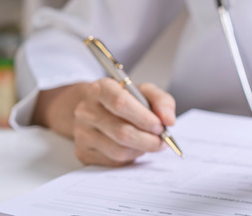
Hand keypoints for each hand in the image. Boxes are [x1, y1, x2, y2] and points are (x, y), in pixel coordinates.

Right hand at [34, 79, 176, 165]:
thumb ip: (162, 101)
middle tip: (162, 139)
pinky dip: (131, 157)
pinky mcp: (83, 152)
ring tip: (149, 142)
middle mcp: (86, 110)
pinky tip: (135, 147)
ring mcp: (82, 133)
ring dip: (142, 149)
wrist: (95, 109)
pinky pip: (113, 161)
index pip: (121, 103)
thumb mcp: (144, 91)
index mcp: (101, 89)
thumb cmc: (123, 99)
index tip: (160, 125)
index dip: (144, 118)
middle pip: (122, 132)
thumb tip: (169, 120)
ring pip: (119, 150)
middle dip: (148, 139)